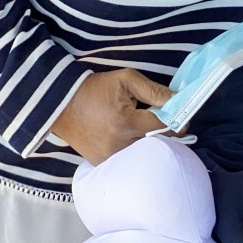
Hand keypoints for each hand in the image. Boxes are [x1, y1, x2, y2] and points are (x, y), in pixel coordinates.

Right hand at [50, 68, 173, 164]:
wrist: (59, 103)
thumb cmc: (95, 88)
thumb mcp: (127, 80)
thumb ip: (156, 92)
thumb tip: (179, 100)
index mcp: (127, 123)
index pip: (165, 127)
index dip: (177, 121)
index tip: (183, 117)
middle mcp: (119, 145)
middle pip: (156, 144)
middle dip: (166, 134)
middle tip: (166, 123)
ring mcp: (108, 157)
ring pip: (142, 154)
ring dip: (150, 143)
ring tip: (147, 129)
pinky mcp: (100, 162)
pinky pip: (126, 159)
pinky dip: (133, 150)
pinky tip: (131, 138)